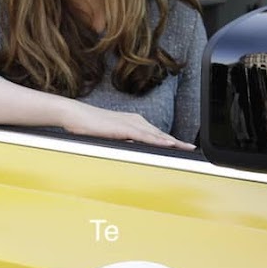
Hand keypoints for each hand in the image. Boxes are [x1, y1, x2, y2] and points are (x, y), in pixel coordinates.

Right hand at [59, 103, 195, 149]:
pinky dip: (158, 141)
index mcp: (133, 123)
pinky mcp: (123, 128)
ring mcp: (130, 123)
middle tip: (193, 150)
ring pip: (156, 135)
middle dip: (178, 143)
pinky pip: (145, 136)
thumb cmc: (87, 126)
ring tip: (186, 149)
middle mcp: (135, 121)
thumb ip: (122, 143)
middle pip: (161, 134)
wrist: (73, 115)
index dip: (172, 142)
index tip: (184, 148)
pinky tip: (168, 145)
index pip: (156, 134)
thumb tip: (132, 152)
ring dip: (173, 142)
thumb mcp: (109, 137)